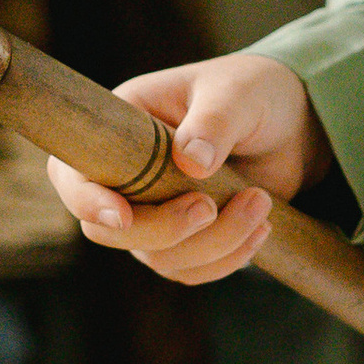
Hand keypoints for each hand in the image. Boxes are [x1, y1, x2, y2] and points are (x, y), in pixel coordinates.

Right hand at [46, 54, 327, 288]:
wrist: (290, 124)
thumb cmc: (252, 92)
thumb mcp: (237, 94)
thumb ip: (213, 122)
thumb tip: (191, 162)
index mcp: (118, 130)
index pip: (73, 175)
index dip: (87, 201)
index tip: (122, 215)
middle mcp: (125, 177)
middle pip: (111, 232)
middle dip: (165, 229)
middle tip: (212, 205)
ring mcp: (152, 213)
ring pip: (159, 257)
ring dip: (214, 242)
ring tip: (260, 202)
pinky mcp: (185, 239)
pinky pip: (191, 270)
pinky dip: (228, 258)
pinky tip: (262, 227)